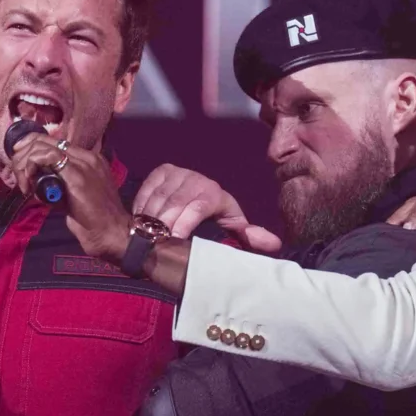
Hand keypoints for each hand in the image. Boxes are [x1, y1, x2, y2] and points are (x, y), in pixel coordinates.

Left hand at [9, 134, 131, 261]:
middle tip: (17, 176)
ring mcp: (83, 163)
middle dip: (23, 155)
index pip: (53, 142)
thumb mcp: (72, 196)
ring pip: (42, 147)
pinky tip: (29, 184)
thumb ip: (58, 184)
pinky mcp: (77, 175)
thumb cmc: (92, 220)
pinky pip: (47, 157)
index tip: (18, 162)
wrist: (110, 233)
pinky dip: (31, 167)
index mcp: (89, 159)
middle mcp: (87, 156)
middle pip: (44, 140)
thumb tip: (36, 180)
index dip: (30, 147)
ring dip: (24, 164)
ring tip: (23, 185)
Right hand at [135, 164, 281, 253]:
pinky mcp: (161, 171)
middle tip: (152, 242)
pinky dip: (141, 207)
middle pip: (173, 203)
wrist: (200, 193)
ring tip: (144, 236)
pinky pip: (146, 190)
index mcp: (214, 193)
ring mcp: (177, 172)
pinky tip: (140, 223)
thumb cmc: (216, 216)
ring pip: (157, 198)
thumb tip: (274, 244)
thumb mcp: (233, 225)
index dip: (183, 223)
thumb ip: (250, 235)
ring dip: (148, 219)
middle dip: (161, 225)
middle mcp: (196, 178)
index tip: (173, 238)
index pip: (197, 207)